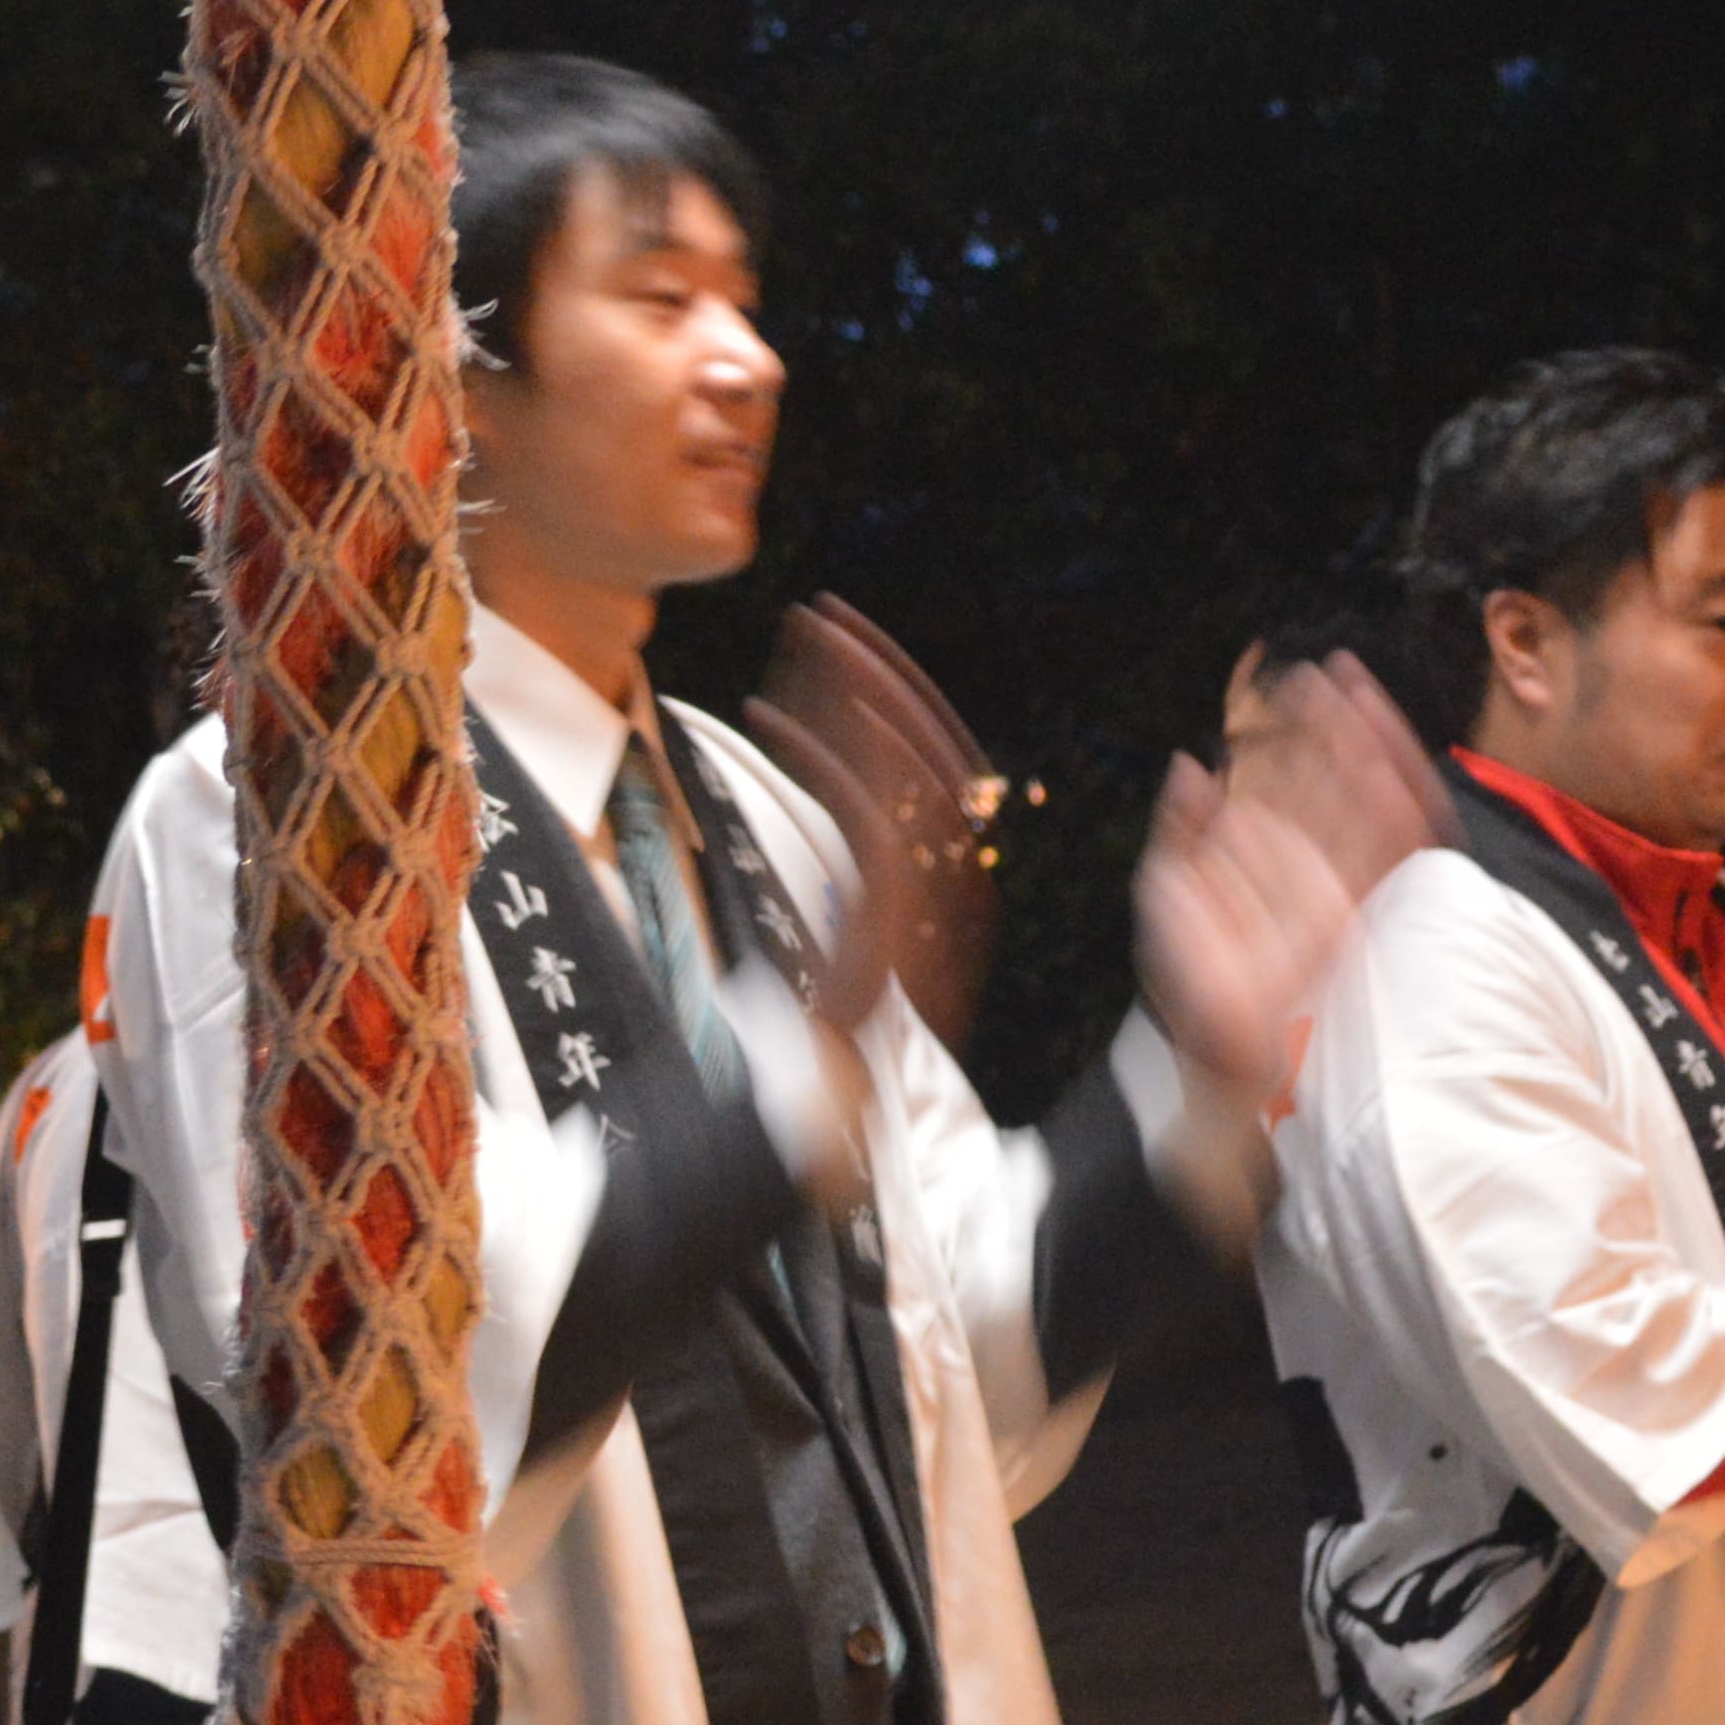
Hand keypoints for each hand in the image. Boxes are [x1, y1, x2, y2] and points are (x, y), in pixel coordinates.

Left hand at [743, 600, 1000, 1056]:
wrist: (822, 1113)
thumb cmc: (830, 1030)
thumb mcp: (866, 939)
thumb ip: (873, 874)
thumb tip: (850, 797)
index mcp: (961, 883)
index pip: (946, 756)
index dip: (901, 691)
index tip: (852, 644)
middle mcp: (957, 883)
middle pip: (934, 742)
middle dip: (878, 666)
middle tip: (824, 611)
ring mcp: (925, 900)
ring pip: (902, 760)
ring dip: (849, 684)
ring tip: (797, 634)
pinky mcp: (881, 914)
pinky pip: (860, 807)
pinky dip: (815, 749)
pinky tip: (764, 711)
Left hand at [1131, 655, 1431, 1122]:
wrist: (1204, 1042)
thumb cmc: (1184, 970)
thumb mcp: (1168, 884)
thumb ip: (1182, 822)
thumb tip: (1192, 761)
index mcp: (1275, 848)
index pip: (1302, 771)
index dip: (1307, 723)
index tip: (1305, 675)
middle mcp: (1313, 860)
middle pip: (1341, 776)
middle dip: (1341, 722)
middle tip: (1335, 671)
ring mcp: (1338, 884)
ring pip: (1368, 802)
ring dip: (1368, 750)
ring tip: (1357, 700)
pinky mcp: (1354, 916)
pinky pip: (1387, 858)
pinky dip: (1392, 812)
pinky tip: (1382, 766)